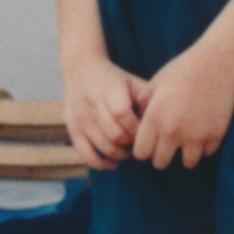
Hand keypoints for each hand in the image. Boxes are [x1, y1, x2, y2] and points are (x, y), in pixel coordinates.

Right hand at [62, 54, 147, 169]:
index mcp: (110, 90)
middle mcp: (92, 104)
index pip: (123, 115)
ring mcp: (81, 118)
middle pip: (115, 134)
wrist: (81, 68)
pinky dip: (99, 163)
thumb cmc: (114, 79)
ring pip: (102, 146)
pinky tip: (111, 165)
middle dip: (131, 144)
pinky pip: (84, 153)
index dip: (137, 129)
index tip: (147, 133)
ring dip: (119, 154)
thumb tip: (161, 122)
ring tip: (128, 151)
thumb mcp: (132, 82)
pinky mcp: (72, 128)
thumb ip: (147, 100)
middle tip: (139, 144)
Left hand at [129, 40, 233, 170]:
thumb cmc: (181, 70)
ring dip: (185, 154)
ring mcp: (196, 136)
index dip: (143, 150)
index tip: (149, 144)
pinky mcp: (216, 135)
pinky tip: (202, 132)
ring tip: (186, 141)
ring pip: (187, 163)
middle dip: (162, 156)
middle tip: (167, 145)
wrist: (215, 63)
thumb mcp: (154, 85)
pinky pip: (207, 153)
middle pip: (160, 163)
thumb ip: (143, 107)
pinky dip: (204, 146)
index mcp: (154, 119)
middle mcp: (173, 132)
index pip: (141, 154)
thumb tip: (137, 125)